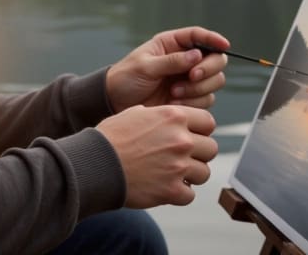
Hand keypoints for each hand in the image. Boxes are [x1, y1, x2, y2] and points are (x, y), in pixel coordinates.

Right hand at [97, 104, 217, 207]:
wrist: (96, 164)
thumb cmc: (111, 138)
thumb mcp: (135, 113)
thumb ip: (159, 115)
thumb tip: (171, 117)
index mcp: (174, 116)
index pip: (208, 122)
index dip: (200, 130)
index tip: (191, 137)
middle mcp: (181, 139)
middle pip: (211, 148)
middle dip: (199, 154)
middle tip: (183, 158)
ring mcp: (178, 166)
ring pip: (204, 173)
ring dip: (191, 175)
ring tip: (173, 174)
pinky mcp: (172, 190)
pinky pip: (189, 195)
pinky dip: (179, 194)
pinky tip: (166, 188)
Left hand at [106, 27, 228, 111]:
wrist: (116, 103)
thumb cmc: (126, 79)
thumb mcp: (145, 67)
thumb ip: (171, 61)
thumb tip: (196, 55)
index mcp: (172, 44)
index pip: (198, 36)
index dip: (214, 39)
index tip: (224, 45)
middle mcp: (185, 60)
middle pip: (215, 60)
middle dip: (208, 69)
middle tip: (191, 77)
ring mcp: (189, 80)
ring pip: (214, 82)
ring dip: (198, 89)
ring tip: (174, 94)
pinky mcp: (189, 99)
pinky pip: (206, 101)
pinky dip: (194, 103)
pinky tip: (174, 104)